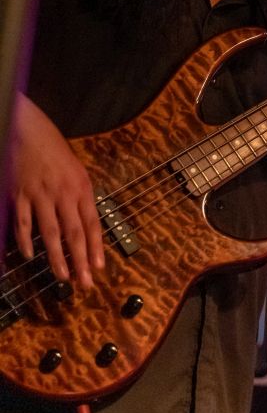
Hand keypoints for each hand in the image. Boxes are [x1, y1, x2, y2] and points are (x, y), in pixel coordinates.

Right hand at [10, 94, 104, 287]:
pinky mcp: (20, 195)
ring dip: (57, 257)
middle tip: (85, 283)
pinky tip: (30, 255)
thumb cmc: (55, 151)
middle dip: (81, 260)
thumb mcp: (77, 170)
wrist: (29, 130)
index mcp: (81, 187)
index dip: (96, 247)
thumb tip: (87, 224)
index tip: (100, 267)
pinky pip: (23, 223)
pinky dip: (26, 241)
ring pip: (51, 232)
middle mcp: (64, 193)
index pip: (92, 223)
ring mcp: (41, 195)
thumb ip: (81, 197)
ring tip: (64, 276)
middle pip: (74, 232)